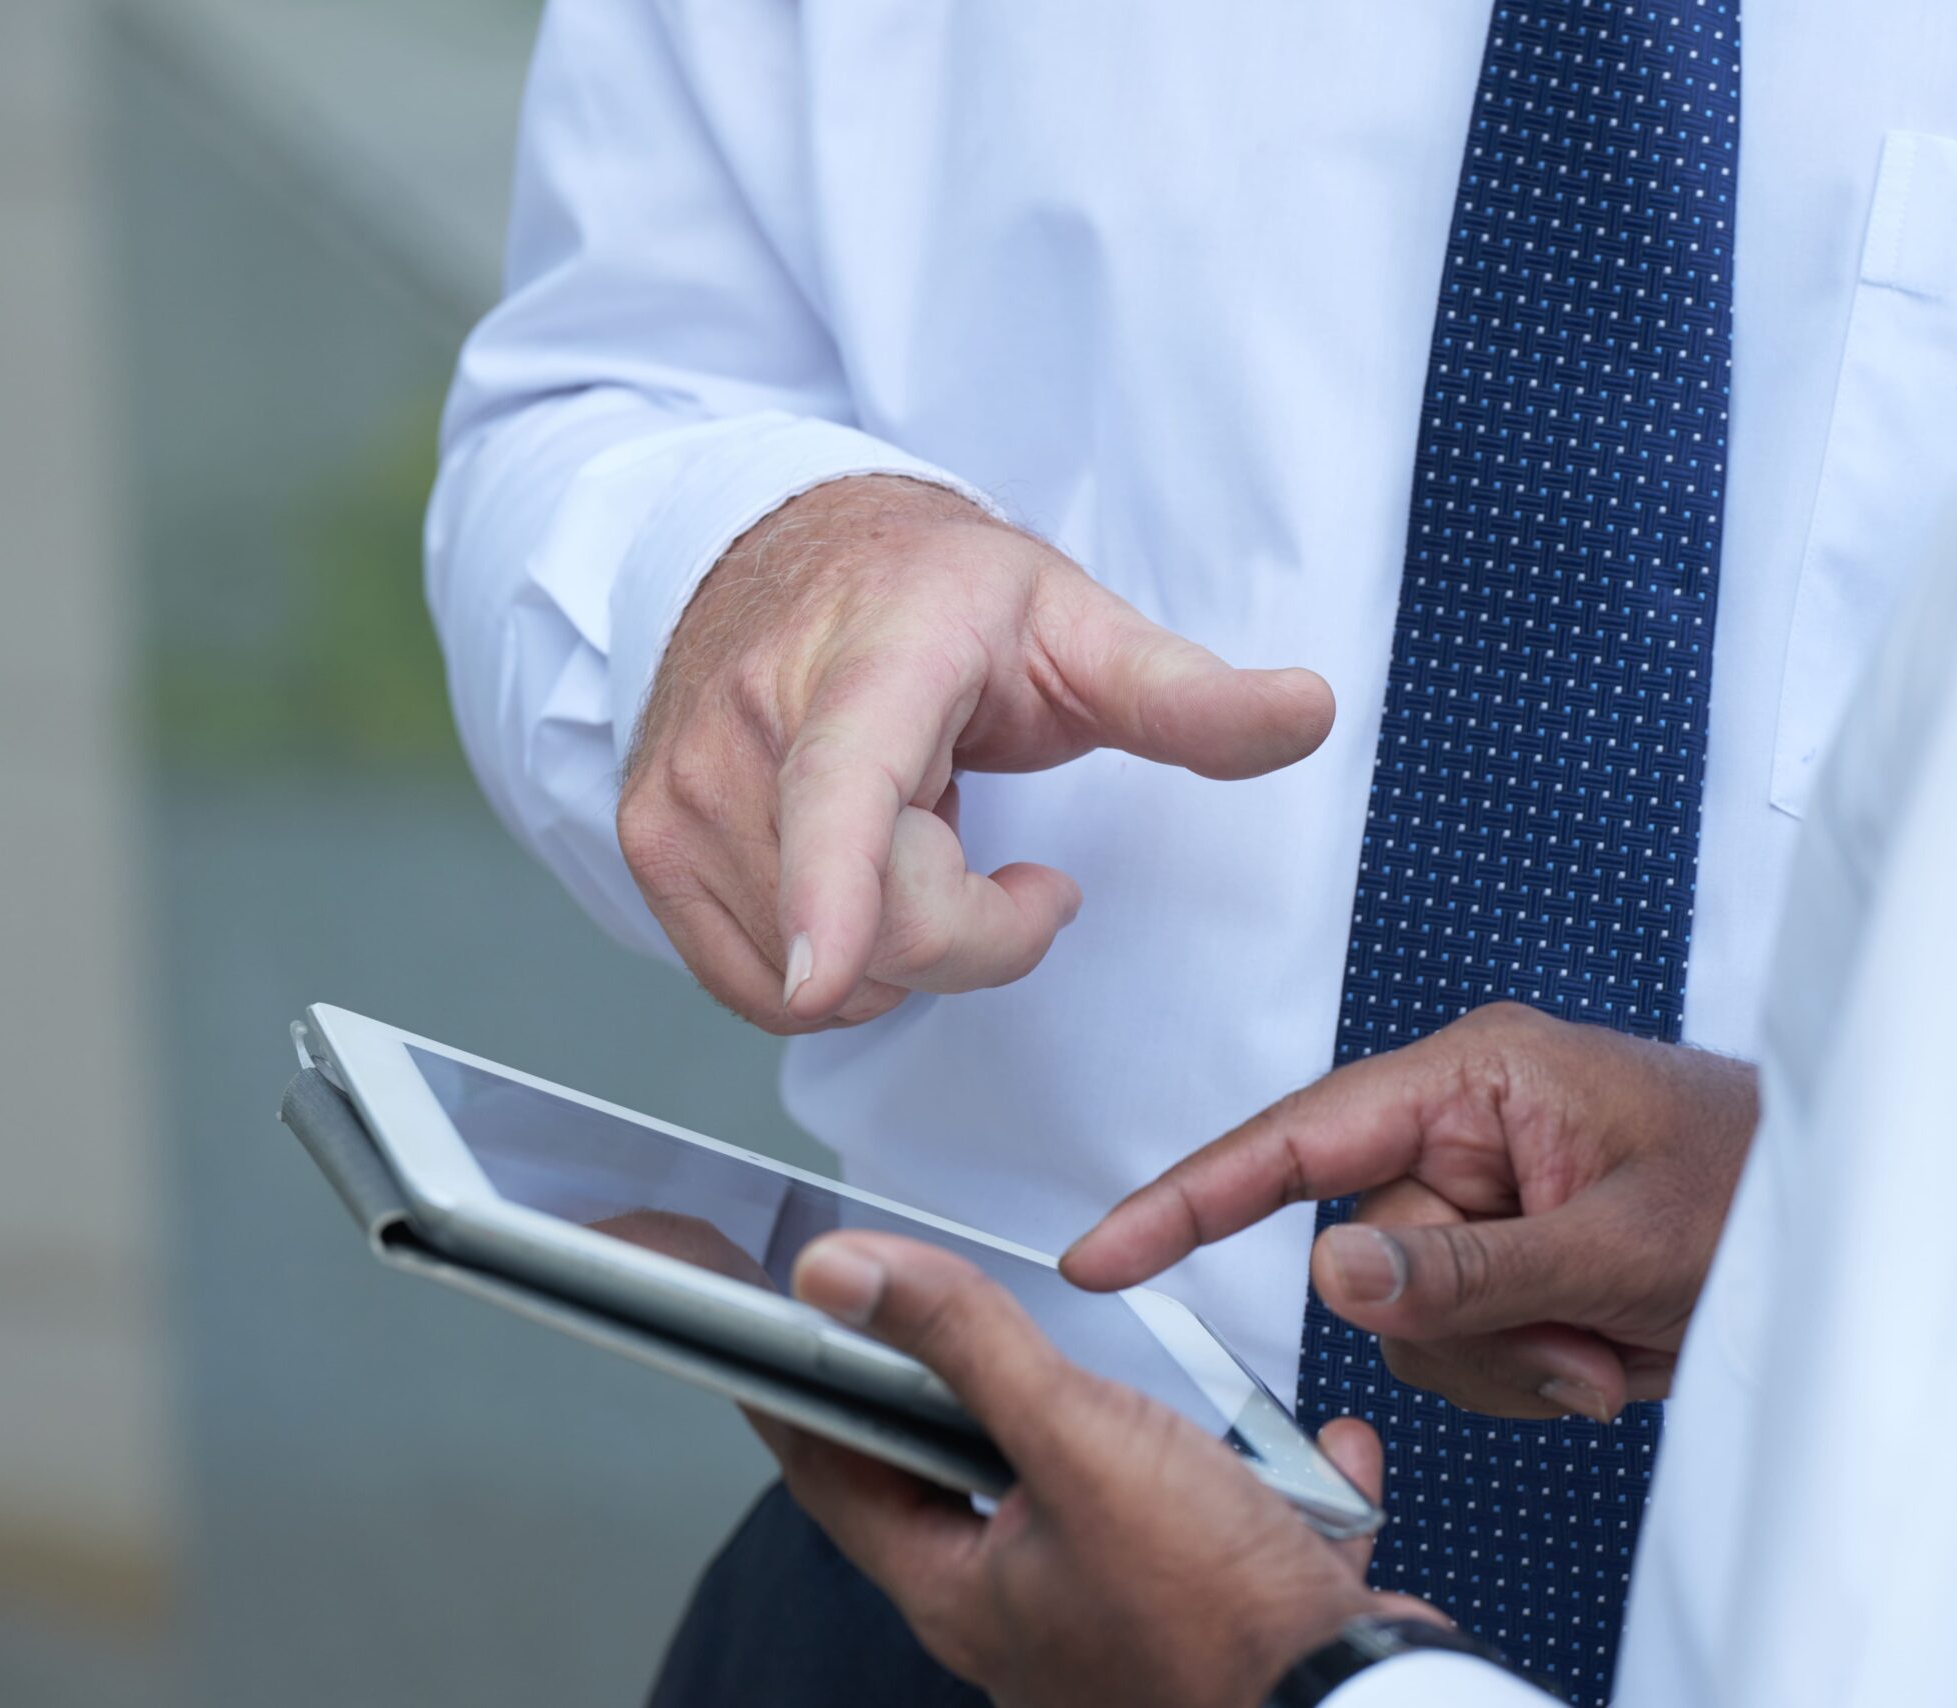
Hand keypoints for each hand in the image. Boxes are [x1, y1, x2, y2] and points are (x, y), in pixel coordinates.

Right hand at [618, 475, 1333, 1030]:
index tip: (829, 971)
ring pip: (821, 980)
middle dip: (974, 928)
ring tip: (910, 834)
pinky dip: (832, 964)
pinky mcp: (647, 849)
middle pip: (878, 930)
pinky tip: (853, 875)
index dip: (837, 890)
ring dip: (899, 943)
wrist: (773, 548)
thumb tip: (1309, 713)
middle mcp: (749, 732)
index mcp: (868, 664)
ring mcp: (683, 798)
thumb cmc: (926, 592)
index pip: (843, 789)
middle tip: (1003, 851)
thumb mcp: (1070, 621)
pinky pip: (762, 992)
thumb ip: (1184, 692)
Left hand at [769, 1232, 1440, 1707]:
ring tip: (1118, 1371)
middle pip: (956, 1486)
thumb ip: (962, 1343)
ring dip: (1109, 1435)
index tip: (745, 1327)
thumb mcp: (1074, 1439)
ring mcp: (1122, 1626)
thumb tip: (838, 1272)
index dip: (785, 1387)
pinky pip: (1220, 1532)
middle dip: (950, 1399)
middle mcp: (1028, 1619)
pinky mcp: (1220, 1622)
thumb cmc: (1219, 1612)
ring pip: (1092, 1508)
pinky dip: (1252, 1477)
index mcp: (963, 1590)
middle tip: (920, 1326)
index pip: (831, 1470)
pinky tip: (1300, 1446)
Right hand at [1061, 1003, 1758, 1421]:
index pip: (1297, 1139)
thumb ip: (1468, 1266)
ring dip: (1510, 1356)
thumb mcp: (1622, 1244)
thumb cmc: (1766, 1185)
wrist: (1858, 1221)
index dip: (1189, 1199)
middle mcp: (1467, 1124)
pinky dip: (1534, 1367)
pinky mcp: (1512, 1247)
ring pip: (1410, 1316)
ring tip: (1613, 1337)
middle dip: (1465, 1321)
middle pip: (1365, 1253)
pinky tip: (1613, 1344)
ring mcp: (1489, 1189)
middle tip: (1579, 1333)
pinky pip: (1462, 1339)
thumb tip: (1326, 1270)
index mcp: (1478, 1077)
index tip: (1103, 1255)